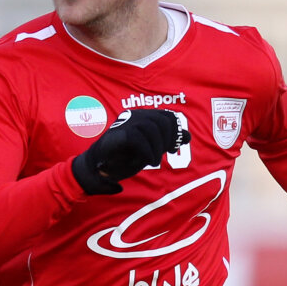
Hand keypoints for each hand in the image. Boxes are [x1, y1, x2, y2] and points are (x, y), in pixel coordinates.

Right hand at [71, 110, 189, 194]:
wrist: (98, 169)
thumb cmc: (124, 159)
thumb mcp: (151, 150)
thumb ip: (167, 142)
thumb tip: (188, 136)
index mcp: (142, 117)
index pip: (167, 116)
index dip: (176, 131)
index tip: (174, 148)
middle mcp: (134, 116)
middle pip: (162, 120)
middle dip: (169, 138)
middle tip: (168, 153)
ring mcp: (124, 123)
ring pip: (151, 127)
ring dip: (158, 146)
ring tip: (155, 160)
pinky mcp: (117, 134)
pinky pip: (138, 138)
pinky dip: (148, 151)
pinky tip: (149, 161)